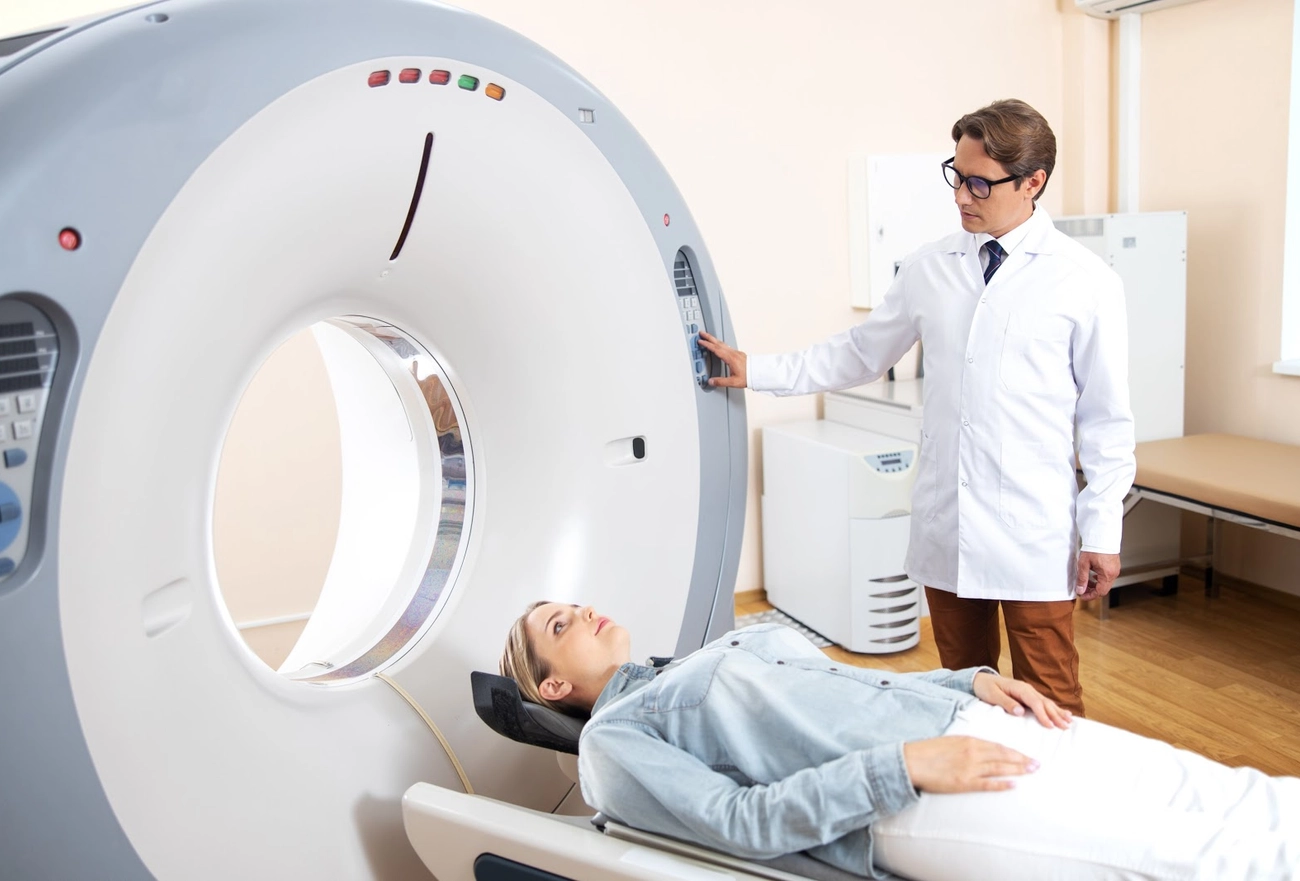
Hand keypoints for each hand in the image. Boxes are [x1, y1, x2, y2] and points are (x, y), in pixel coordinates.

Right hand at [696, 331, 746, 387]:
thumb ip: (721, 382)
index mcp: (731, 358)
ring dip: (714, 340)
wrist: (759, 374)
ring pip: (723, 344)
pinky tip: (719, 346)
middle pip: (719, 343)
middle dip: (709, 337)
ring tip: (708, 338)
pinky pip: (727, 346)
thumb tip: (711, 381)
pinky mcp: (739, 354)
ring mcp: (737, 353)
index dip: (707, 344)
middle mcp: (734, 353)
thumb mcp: (733, 382)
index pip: (716, 349)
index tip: (700, 341)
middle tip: (702, 333)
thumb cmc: (748, 377)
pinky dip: (720, 344)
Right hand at [902, 736, 1037, 793]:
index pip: (998, 746)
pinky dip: (1002, 784)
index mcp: (969, 741)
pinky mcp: (964, 782)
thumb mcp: (950, 741)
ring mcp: (970, 768)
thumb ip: (967, 745)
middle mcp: (973, 752)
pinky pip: (987, 784)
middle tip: (1037, 764)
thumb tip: (981, 750)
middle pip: (1003, 756)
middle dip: (1022, 760)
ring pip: (1000, 768)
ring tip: (1031, 771)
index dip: (1014, 751)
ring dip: (1018, 770)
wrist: (912, 761)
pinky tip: (1014, 785)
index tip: (1026, 755)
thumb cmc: (928, 751)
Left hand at [972, 672, 1071, 729]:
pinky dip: (1054, 709)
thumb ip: (1006, 702)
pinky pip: (1043, 703)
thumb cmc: (985, 688)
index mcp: (1019, 688)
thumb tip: (1021, 711)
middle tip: (1065, 727)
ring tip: (1069, 721)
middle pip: (1044, 703)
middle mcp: (1027, 689)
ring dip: (1058, 712)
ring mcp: (1029, 692)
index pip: (1035, 702)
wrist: (980, 679)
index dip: (1043, 714)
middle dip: (1055, 715)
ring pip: (1046, 703)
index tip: (1050, 726)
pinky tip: (1063, 713)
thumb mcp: (992, 695)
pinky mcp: (1028, 696)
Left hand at [1075, 551, 1120, 600]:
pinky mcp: (1115, 566)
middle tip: (1082, 589)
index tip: (1082, 596)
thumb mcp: (1084, 564)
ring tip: (1086, 582)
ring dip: (1096, 585)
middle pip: (1104, 589)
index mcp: (1107, 575)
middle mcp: (1114, 574)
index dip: (1090, 596)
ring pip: (1106, 583)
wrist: (1102, 536)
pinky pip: (1108, 577)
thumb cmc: (1093, 548)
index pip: (1100, 592)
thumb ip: (1082, 579)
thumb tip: (1080, 590)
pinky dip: (1100, 579)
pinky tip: (1093, 575)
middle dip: (1092, 591)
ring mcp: (1115, 570)